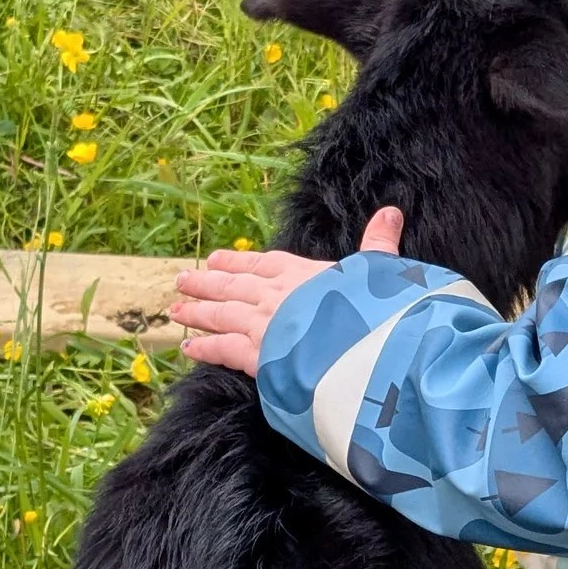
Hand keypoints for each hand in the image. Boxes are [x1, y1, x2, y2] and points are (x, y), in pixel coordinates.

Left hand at [172, 209, 405, 376]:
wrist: (365, 344)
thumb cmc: (375, 307)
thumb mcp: (381, 269)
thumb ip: (379, 244)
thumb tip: (391, 212)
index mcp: (302, 273)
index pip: (262, 263)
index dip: (238, 260)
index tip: (216, 258)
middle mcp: (276, 296)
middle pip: (232, 285)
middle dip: (206, 283)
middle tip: (182, 280)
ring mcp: (263, 325)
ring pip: (220, 314)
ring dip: (197, 311)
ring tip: (176, 308)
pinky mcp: (258, 356)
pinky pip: (223, 349)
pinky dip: (204, 347)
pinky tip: (187, 346)